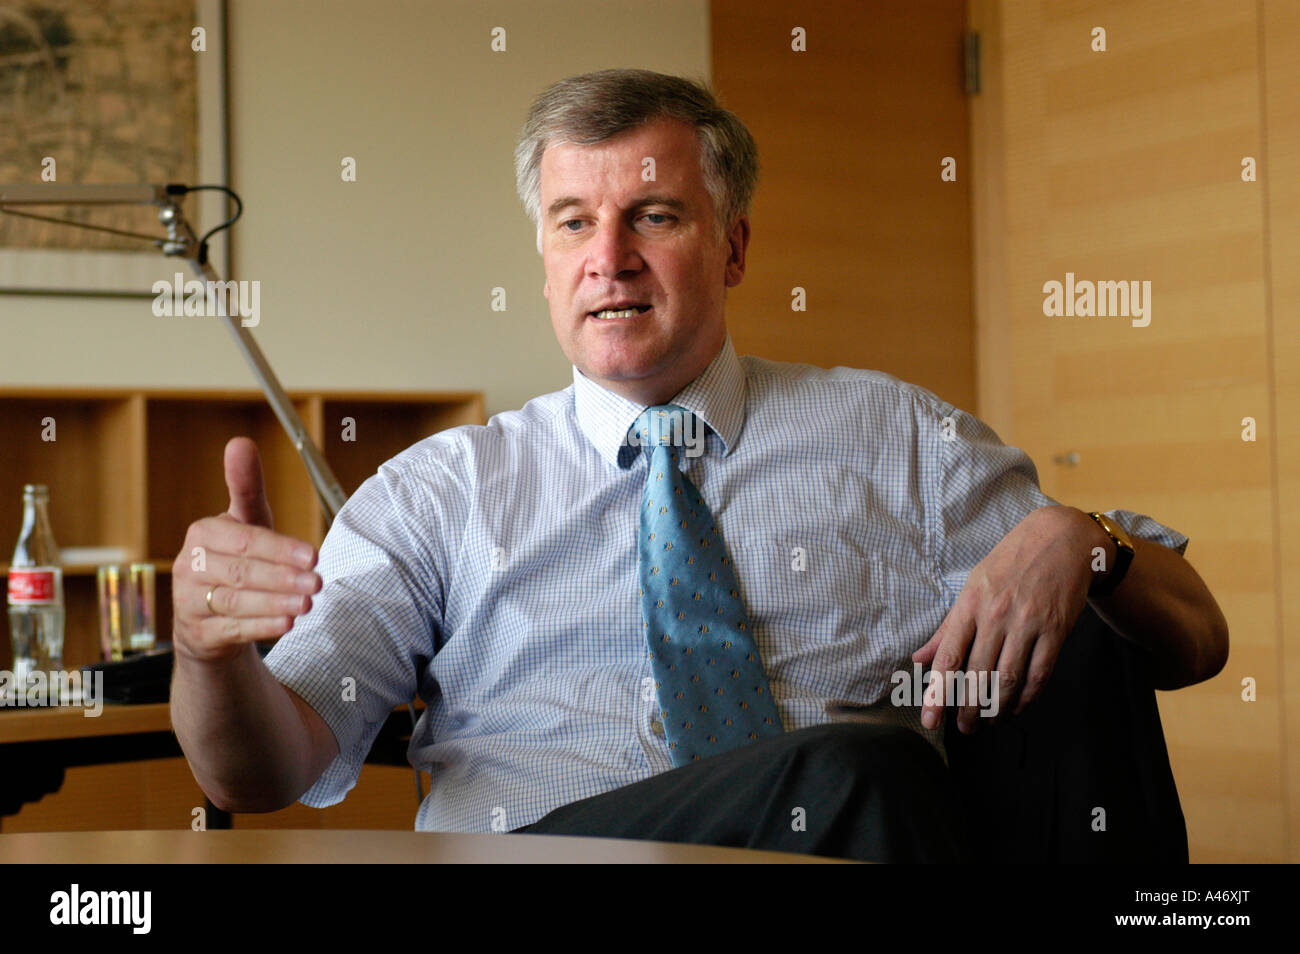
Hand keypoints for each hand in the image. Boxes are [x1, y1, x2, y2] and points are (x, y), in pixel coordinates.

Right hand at [172, 436, 321, 662]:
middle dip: (282, 578)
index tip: (313, 555)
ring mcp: (189, 602)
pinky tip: (286, 624)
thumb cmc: (234, 560)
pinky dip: (260, 627)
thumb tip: (240, 442)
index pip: (244, 540)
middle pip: (240, 572)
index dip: (280, 548)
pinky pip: (230, 630)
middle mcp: (189, 566)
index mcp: (203, 534)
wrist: (207, 617)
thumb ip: (246, 486)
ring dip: (274, 603)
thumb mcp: (244, 522)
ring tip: (306, 604)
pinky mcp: (198, 633)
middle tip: (316, 582)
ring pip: (234, 602)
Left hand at [912, 505, 1100, 733]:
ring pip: (1008, 679)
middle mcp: (996, 616)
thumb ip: (947, 628)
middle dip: (968, 709)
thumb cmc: (1009, 564)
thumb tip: (919, 659)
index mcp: (969, 605)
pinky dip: (1027, 697)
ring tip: (988, 722)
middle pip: (978, 675)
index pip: (948, 658)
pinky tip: (1017, 707)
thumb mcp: (972, 587)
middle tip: (964, 728)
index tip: (930, 719)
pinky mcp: (1056, 630)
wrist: (1060, 540)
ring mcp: (1028, 623)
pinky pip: (1039, 673)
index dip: (937, 694)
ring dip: (996, 708)